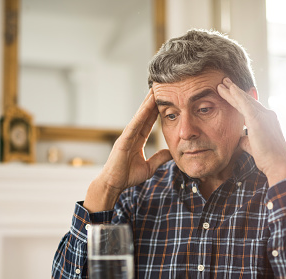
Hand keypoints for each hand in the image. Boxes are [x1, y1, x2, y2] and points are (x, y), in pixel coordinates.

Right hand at [84, 89, 171, 211]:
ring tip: (154, 91)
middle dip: (151, 101)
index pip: (149, 122)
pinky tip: (147, 107)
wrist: (113, 184)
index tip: (163, 99)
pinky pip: (134, 126)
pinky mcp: (123, 141)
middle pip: (144, 115)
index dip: (156, 110)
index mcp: (137, 140)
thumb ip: (159, 158)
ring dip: (147, 104)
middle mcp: (131, 135)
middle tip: (159, 87)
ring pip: (139, 117)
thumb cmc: (127, 176)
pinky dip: (140, 116)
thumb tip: (172, 153)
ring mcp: (126, 136)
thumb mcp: (149, 167)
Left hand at [217, 77, 285, 186]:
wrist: (278, 165)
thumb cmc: (268, 159)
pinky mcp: (258, 119)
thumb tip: (239, 137)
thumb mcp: (253, 146)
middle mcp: (267, 115)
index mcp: (266, 120)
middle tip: (224, 81)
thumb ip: (246, 139)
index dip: (239, 100)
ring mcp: (264, 116)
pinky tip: (229, 89)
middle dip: (235, 91)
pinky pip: (245, 104)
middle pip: (247, 100)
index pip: (250, 107)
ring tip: (221, 83)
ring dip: (232, 91)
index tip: (230, 93)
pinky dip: (237, 95)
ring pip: (245, 100)